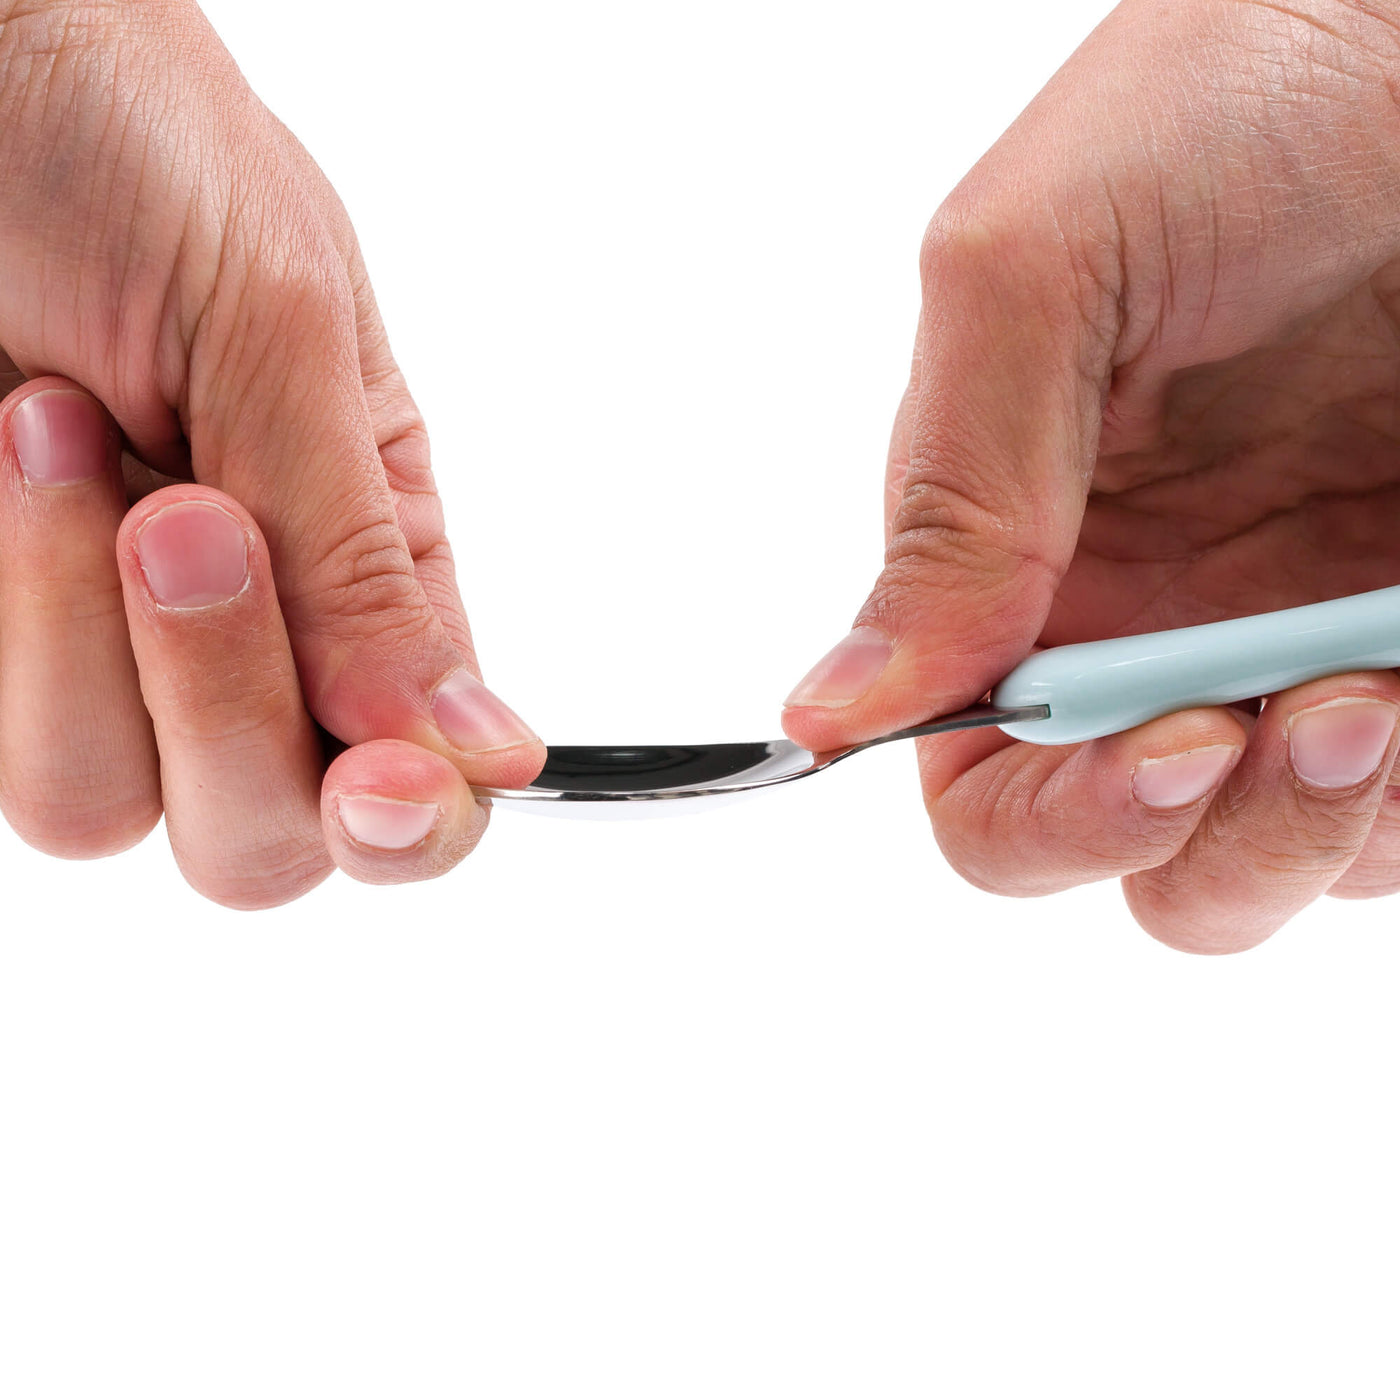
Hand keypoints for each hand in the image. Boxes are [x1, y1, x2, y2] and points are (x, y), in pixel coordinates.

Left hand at [0, 3, 543, 903]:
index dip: (420, 818)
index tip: (386, 784)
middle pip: (262, 836)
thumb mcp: (285, 331)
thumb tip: (481, 749)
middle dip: (228, 708)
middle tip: (192, 524)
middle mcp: (257, 633)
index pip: (429, 771)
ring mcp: (106, 651)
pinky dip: (9, 608)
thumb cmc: (133, 147)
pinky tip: (12, 452)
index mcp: (373, 563)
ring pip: (105, 807)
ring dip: (81, 637)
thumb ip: (368, 563)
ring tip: (59, 432)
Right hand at [783, 0, 1399, 951]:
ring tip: (1382, 693)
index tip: (1162, 750)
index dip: (1053, 817)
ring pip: (1268, 861)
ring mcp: (1283, 642)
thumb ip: (947, 501)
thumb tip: (833, 711)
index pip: (984, 785)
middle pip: (1132, 863)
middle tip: (1301, 721)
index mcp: (1012, 566)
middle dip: (1209, 841)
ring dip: (1324, 828)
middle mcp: (1140, 630)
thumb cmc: (1244, 87)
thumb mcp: (1040, 267)